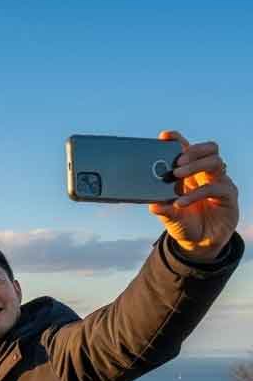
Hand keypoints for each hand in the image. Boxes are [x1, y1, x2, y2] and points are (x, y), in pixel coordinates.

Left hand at [149, 130, 239, 258]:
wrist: (198, 244)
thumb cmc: (184, 223)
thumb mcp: (168, 216)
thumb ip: (161, 208)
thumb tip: (152, 204)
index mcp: (190, 173)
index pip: (187, 150)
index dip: (178, 140)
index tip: (165, 136)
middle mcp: (207, 174)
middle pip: (209, 149)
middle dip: (193, 151)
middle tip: (176, 162)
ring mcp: (220, 182)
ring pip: (215, 162)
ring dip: (195, 166)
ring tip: (176, 176)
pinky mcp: (228, 196)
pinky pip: (216, 187)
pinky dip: (196, 193)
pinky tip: (181, 202)